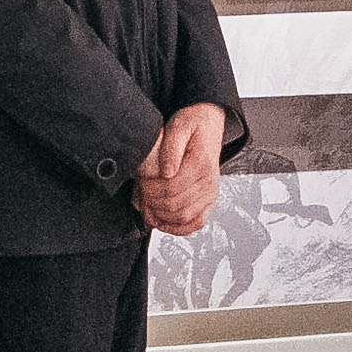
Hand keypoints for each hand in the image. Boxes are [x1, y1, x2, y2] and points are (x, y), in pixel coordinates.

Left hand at [134, 100, 228, 237]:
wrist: (209, 123)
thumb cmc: (193, 124)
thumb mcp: (179, 126)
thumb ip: (171, 148)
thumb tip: (166, 172)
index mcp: (201, 165)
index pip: (171, 188)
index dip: (150, 190)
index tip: (141, 182)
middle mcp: (209, 182)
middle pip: (175, 206)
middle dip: (152, 203)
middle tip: (141, 193)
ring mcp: (210, 193)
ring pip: (184, 218)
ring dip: (162, 217)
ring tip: (148, 207)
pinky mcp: (209, 199)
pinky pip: (197, 222)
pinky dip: (179, 228)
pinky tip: (163, 223)